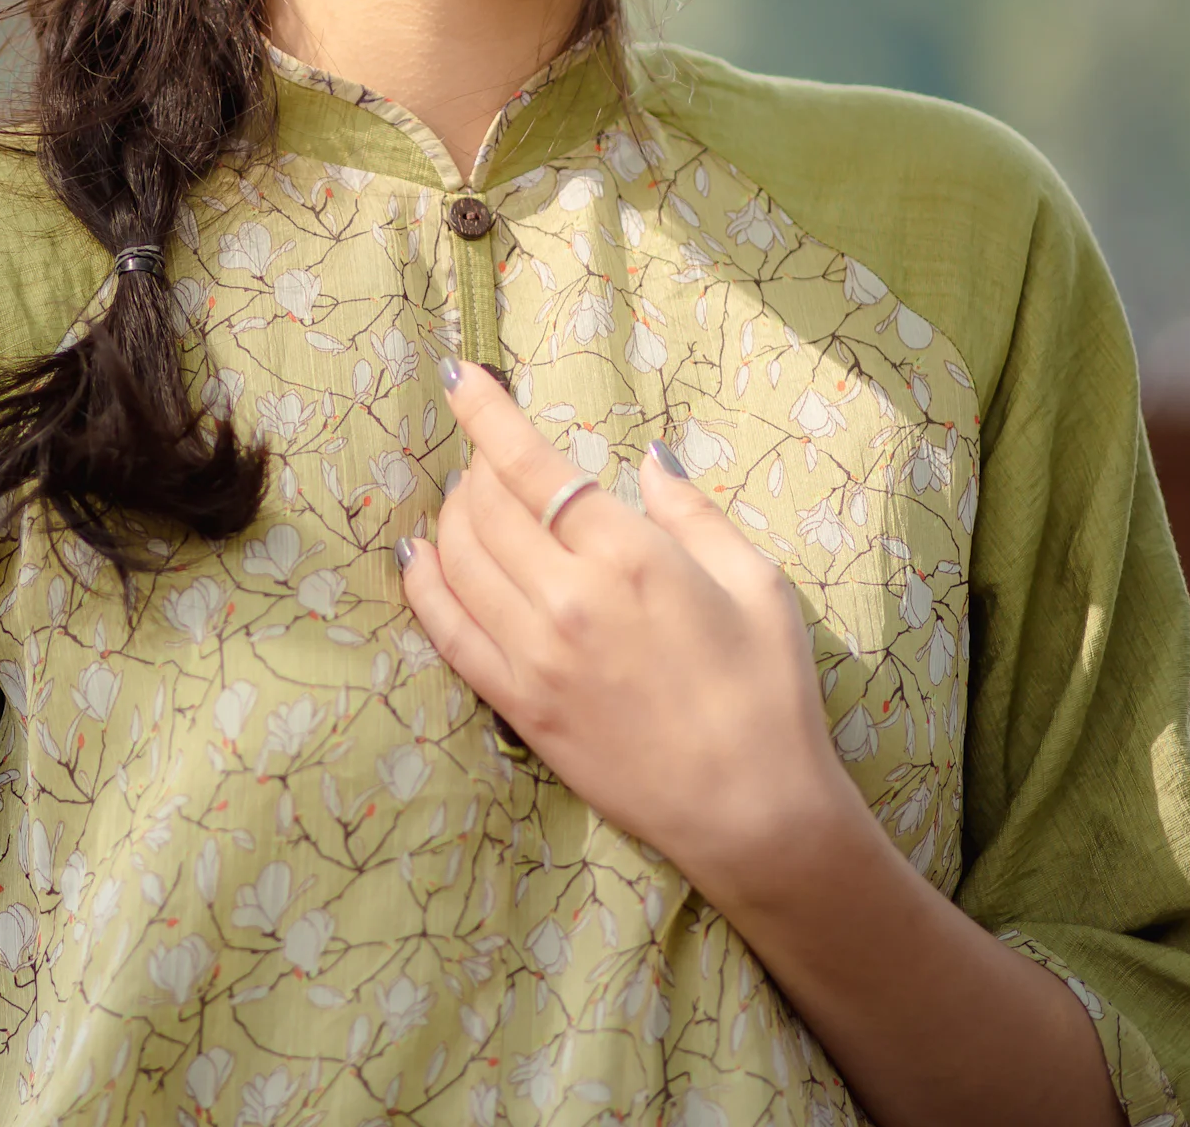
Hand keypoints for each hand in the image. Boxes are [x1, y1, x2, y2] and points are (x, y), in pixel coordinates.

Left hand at [398, 360, 862, 901]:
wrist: (754, 812)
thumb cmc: (769, 695)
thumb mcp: (759, 585)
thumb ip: (694, 515)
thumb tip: (650, 461)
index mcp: (631, 556)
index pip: (533, 465)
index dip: (486, 414)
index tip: (460, 377)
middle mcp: (569, 598)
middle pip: (484, 506)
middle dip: (476, 466)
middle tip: (490, 458)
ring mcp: (534, 655)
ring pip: (456, 559)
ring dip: (450, 516)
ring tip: (469, 501)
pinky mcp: (516, 704)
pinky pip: (444, 630)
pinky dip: (424, 583)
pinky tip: (420, 558)